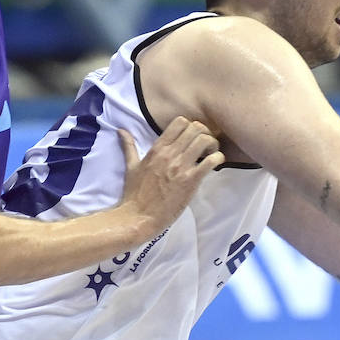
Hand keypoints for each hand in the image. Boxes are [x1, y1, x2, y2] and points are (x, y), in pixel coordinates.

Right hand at [117, 116, 223, 234]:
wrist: (138, 217)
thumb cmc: (134, 194)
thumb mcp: (131, 166)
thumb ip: (129, 146)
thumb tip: (121, 130)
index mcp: (157, 149)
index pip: (180, 121)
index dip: (191, 126)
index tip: (193, 137)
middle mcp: (170, 154)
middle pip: (196, 128)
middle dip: (205, 133)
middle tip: (206, 146)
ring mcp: (181, 167)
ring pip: (205, 140)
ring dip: (213, 144)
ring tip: (211, 154)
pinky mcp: (191, 181)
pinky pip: (211, 161)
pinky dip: (218, 159)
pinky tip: (215, 165)